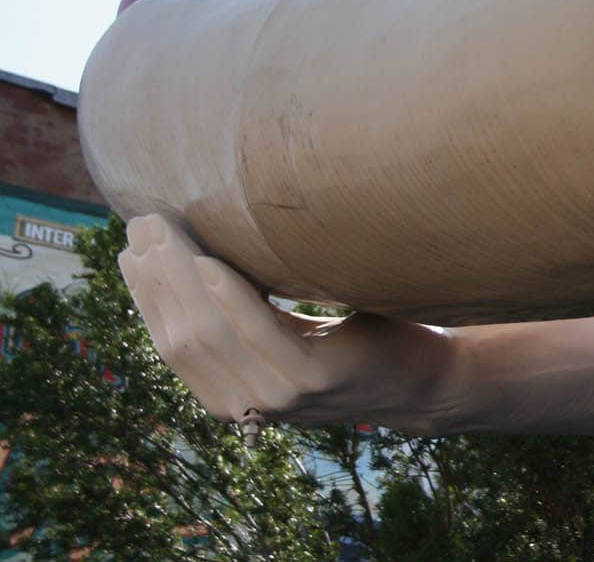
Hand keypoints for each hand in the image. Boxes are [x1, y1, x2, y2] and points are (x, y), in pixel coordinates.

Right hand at [119, 215, 449, 431]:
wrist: (427, 376)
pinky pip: (259, 333)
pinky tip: (211, 264)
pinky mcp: (314, 379)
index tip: (131, 245)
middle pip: (180, 336)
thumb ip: (248, 308)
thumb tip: (200, 247)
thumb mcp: (291, 327)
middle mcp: (249, 403)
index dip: (145, 295)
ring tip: (166, 231)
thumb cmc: (359, 338)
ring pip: (208, 333)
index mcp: (234, 392)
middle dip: (153, 278)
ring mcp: (279, 395)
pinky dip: (229, 297)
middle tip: (140, 224)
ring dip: (179, 277)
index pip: (171, 343)